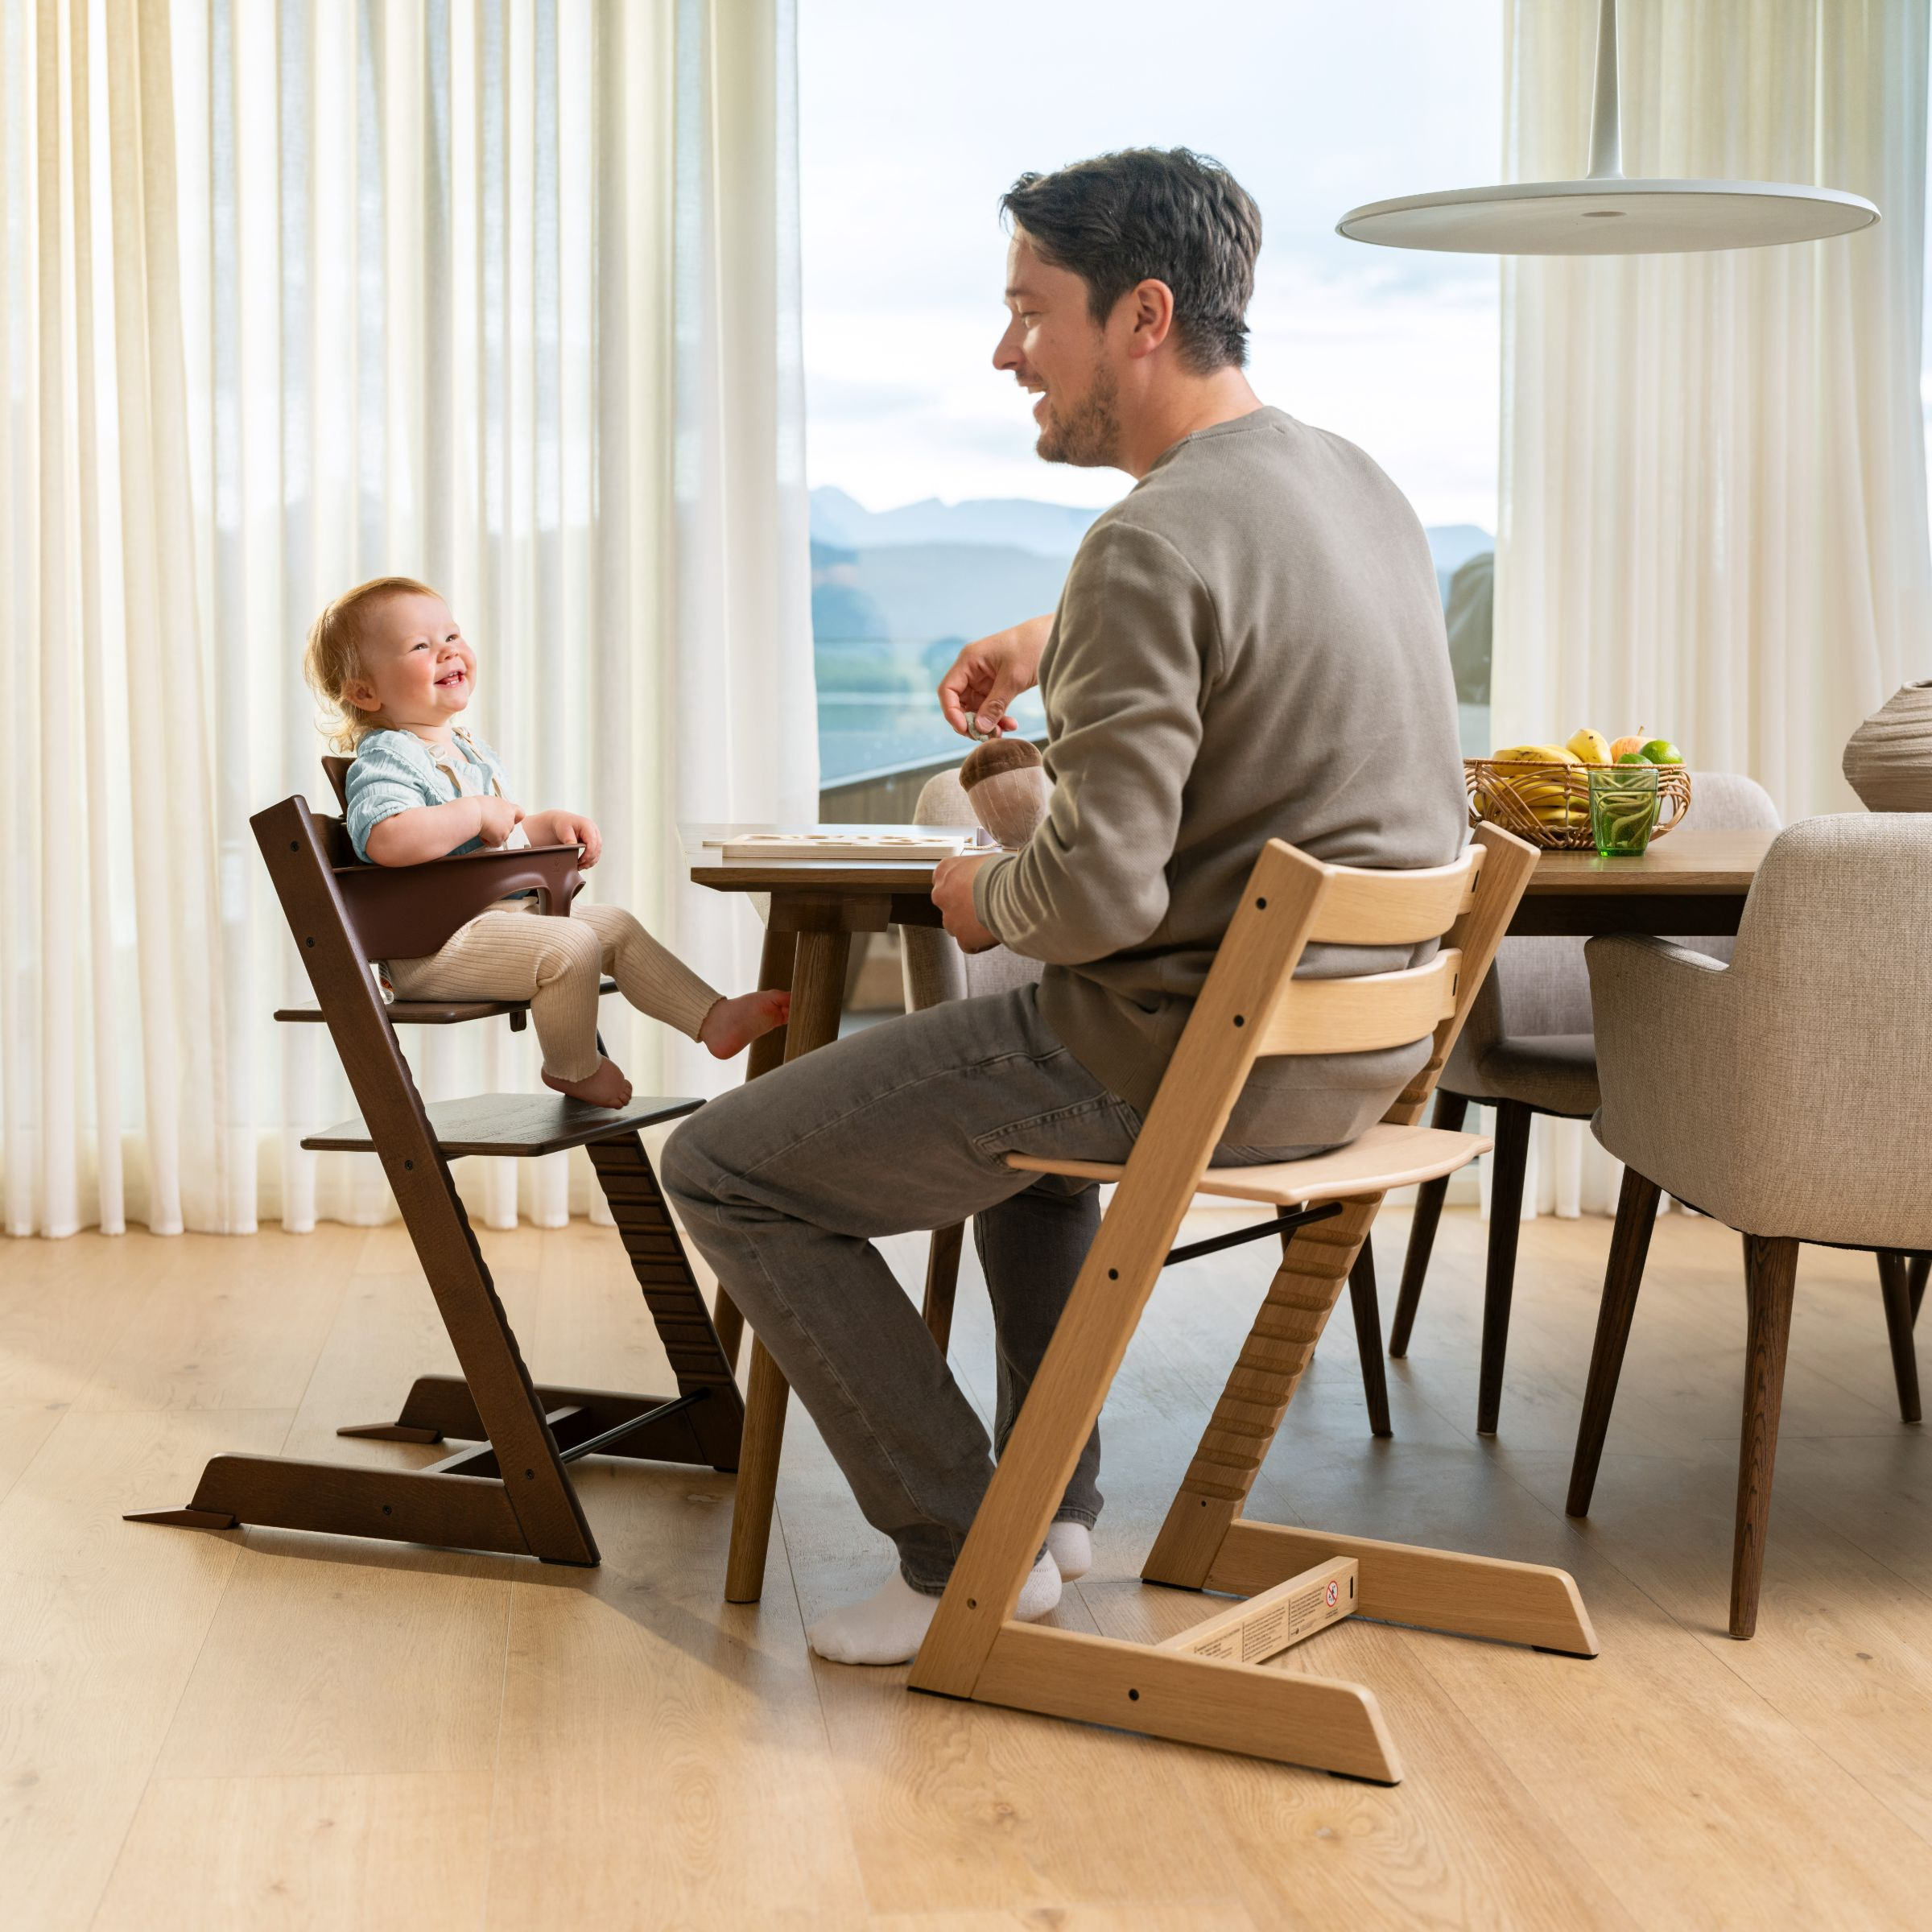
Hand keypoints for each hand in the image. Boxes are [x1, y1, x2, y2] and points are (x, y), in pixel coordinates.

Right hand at [475, 796, 524, 847]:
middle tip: (489, 824)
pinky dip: (488, 841)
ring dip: (494, 835)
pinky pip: (495, 843)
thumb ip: (497, 809)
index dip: (516, 818)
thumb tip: (494, 813)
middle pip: (510, 827)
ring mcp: (506, 830)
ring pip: (503, 836)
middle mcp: (510, 819)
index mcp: (508, 808)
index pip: (520, 814)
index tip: (508, 819)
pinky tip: (481, 835)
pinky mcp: (500, 838)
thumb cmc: (477, 805)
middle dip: (500, 828)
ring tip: (483, 828)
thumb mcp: (490, 802)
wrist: (474, 812)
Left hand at [535, 809, 602, 866]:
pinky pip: (596, 853)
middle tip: (579, 866)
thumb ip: (570, 840)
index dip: (588, 853)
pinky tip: (584, 864)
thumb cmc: (563, 825)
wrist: (562, 822)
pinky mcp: (595, 842)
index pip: (592, 842)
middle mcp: (594, 830)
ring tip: (581, 867)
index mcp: (588, 825)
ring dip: (591, 861)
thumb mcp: (564, 831)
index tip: (580, 861)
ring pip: (598, 852)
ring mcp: (596, 836)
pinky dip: (591, 860)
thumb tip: (574, 850)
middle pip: (597, 848)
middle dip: (589, 859)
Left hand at [931, 852, 999, 953]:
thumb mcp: (986, 861)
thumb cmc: (1002, 871)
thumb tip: (987, 875)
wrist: (1011, 892)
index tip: (976, 889)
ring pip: (957, 926)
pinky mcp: (962, 938)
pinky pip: (968, 944)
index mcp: (945, 871)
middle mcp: (941, 894)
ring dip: (972, 925)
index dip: (962, 886)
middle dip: (965, 907)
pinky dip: (980, 942)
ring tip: (995, 920)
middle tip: (988, 905)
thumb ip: (977, 871)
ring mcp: (950, 919)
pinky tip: (995, 933)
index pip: (945, 881)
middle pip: (950, 905)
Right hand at [937, 614, 1051, 738]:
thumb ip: (996, 704)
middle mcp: (972, 670)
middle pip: (959, 703)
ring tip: (1002, 733)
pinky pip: (990, 708)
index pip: (948, 690)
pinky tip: (1011, 724)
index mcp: (969, 661)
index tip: (965, 729)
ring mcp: (984, 679)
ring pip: (975, 709)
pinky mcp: (997, 686)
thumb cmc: (1031, 647)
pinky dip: (997, 718)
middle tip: (986, 736)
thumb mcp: (1013, 678)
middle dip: (970, 722)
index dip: (951, 712)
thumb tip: (980, 728)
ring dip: (985, 724)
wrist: (1052, 637)